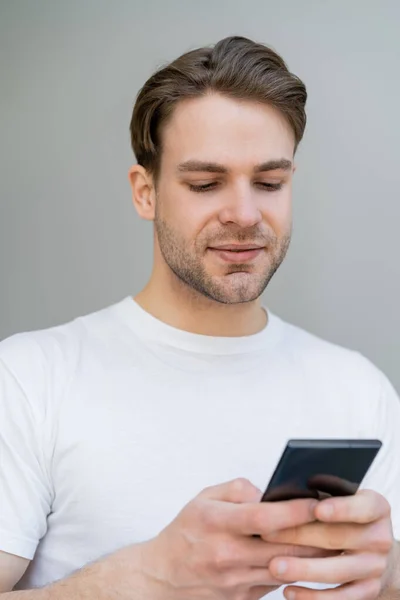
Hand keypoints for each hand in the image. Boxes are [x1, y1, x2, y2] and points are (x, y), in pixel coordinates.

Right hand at [137, 478, 334, 599]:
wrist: (162, 576)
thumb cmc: (185, 532)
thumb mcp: (203, 498)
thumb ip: (237, 488)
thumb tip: (268, 491)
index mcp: (215, 523)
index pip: (263, 518)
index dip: (294, 511)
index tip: (317, 502)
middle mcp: (226, 554)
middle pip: (282, 547)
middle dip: (314, 534)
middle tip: (337, 521)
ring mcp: (235, 581)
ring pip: (285, 567)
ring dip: (310, 554)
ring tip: (330, 538)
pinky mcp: (243, 598)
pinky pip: (277, 582)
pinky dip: (293, 569)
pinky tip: (305, 556)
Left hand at [263, 489, 396, 599]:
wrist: (374, 549)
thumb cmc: (346, 515)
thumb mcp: (343, 496)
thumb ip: (323, 492)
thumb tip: (286, 493)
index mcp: (376, 507)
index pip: (362, 507)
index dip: (340, 508)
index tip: (316, 508)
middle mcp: (380, 538)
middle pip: (338, 538)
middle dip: (299, 536)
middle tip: (267, 534)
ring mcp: (375, 567)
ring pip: (336, 571)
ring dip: (302, 570)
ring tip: (274, 566)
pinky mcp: (367, 591)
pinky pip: (339, 598)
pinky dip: (313, 597)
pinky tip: (288, 590)